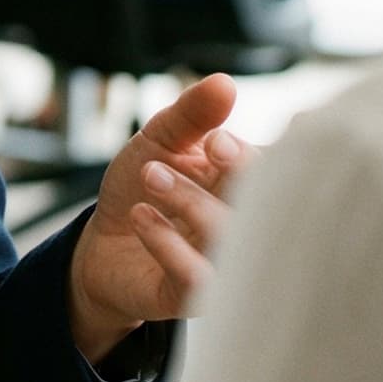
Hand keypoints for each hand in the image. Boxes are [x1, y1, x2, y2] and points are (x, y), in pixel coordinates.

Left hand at [67, 73, 256, 363]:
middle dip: (239, 175)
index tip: (219, 141)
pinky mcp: (195, 298)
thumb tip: (224, 83)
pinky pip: (198, 279)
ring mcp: (227, 266)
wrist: (103, 242)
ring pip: (232, 240)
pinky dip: (168, 244)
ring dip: (192, 202)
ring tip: (150, 175)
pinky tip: (141, 217)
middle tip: (206, 149)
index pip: (279, 172)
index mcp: (248, 185)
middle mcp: (249, 228)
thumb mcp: (160, 140)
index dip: (256, 157)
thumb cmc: (142, 185)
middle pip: (269, 206)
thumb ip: (191, 115)